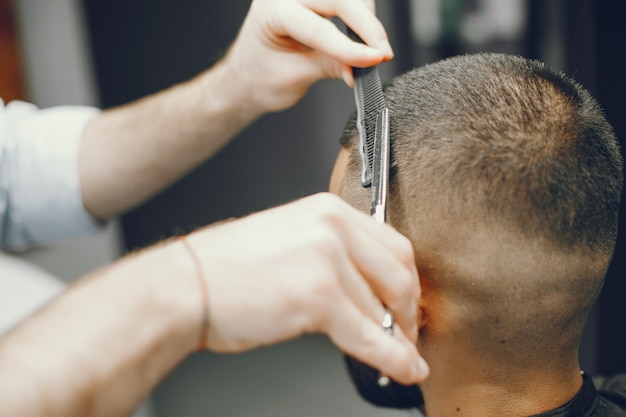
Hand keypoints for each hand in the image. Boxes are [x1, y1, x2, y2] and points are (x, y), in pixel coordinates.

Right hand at [187, 193, 428, 384]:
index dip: (408, 282)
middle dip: (409, 311)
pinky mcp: (318, 297)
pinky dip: (393, 358)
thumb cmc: (228, 268)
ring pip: (384, 309)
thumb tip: (371, 292)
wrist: (185, 285)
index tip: (408, 304)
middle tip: (408, 334)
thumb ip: (336, 257)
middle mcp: (331, 227)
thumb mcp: (292, 242)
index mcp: (328, 211)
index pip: (393, 245)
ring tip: (399, 357)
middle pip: (399, 273)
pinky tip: (403, 369)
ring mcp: (326, 260)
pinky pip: (371, 336)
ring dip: (399, 340)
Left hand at [221, 0, 393, 112]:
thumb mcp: (295, 77)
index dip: (351, 46)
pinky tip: (367, 35)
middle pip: (339, 0)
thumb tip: (363, 67)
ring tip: (376, 48)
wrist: (246, 78)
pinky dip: (360, 15)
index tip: (376, 59)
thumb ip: (330, 67)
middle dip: (367, 26)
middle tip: (383, 53)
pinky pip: (345, 1)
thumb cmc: (259, 77)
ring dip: (366, 19)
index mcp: (272, 11)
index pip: (319, 27)